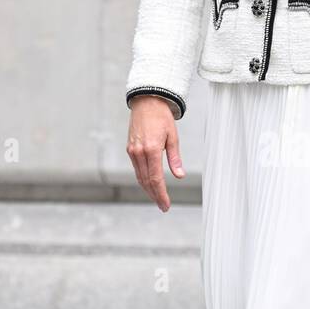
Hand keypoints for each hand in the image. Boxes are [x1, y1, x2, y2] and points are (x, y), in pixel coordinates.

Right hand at [126, 96, 184, 211]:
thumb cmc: (162, 117)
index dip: (161, 194)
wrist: (146, 102)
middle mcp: (139, 152)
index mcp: (151, 149)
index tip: (166, 205)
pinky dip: (143, 179)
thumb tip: (179, 175)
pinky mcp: (130, 149)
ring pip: (139, 177)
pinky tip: (150, 184)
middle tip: (163, 206)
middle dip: (155, 195)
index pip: (155, 179)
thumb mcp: (173, 137)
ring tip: (157, 198)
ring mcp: (132, 151)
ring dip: (148, 189)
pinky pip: (136, 169)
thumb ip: (175, 158)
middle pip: (146, 181)